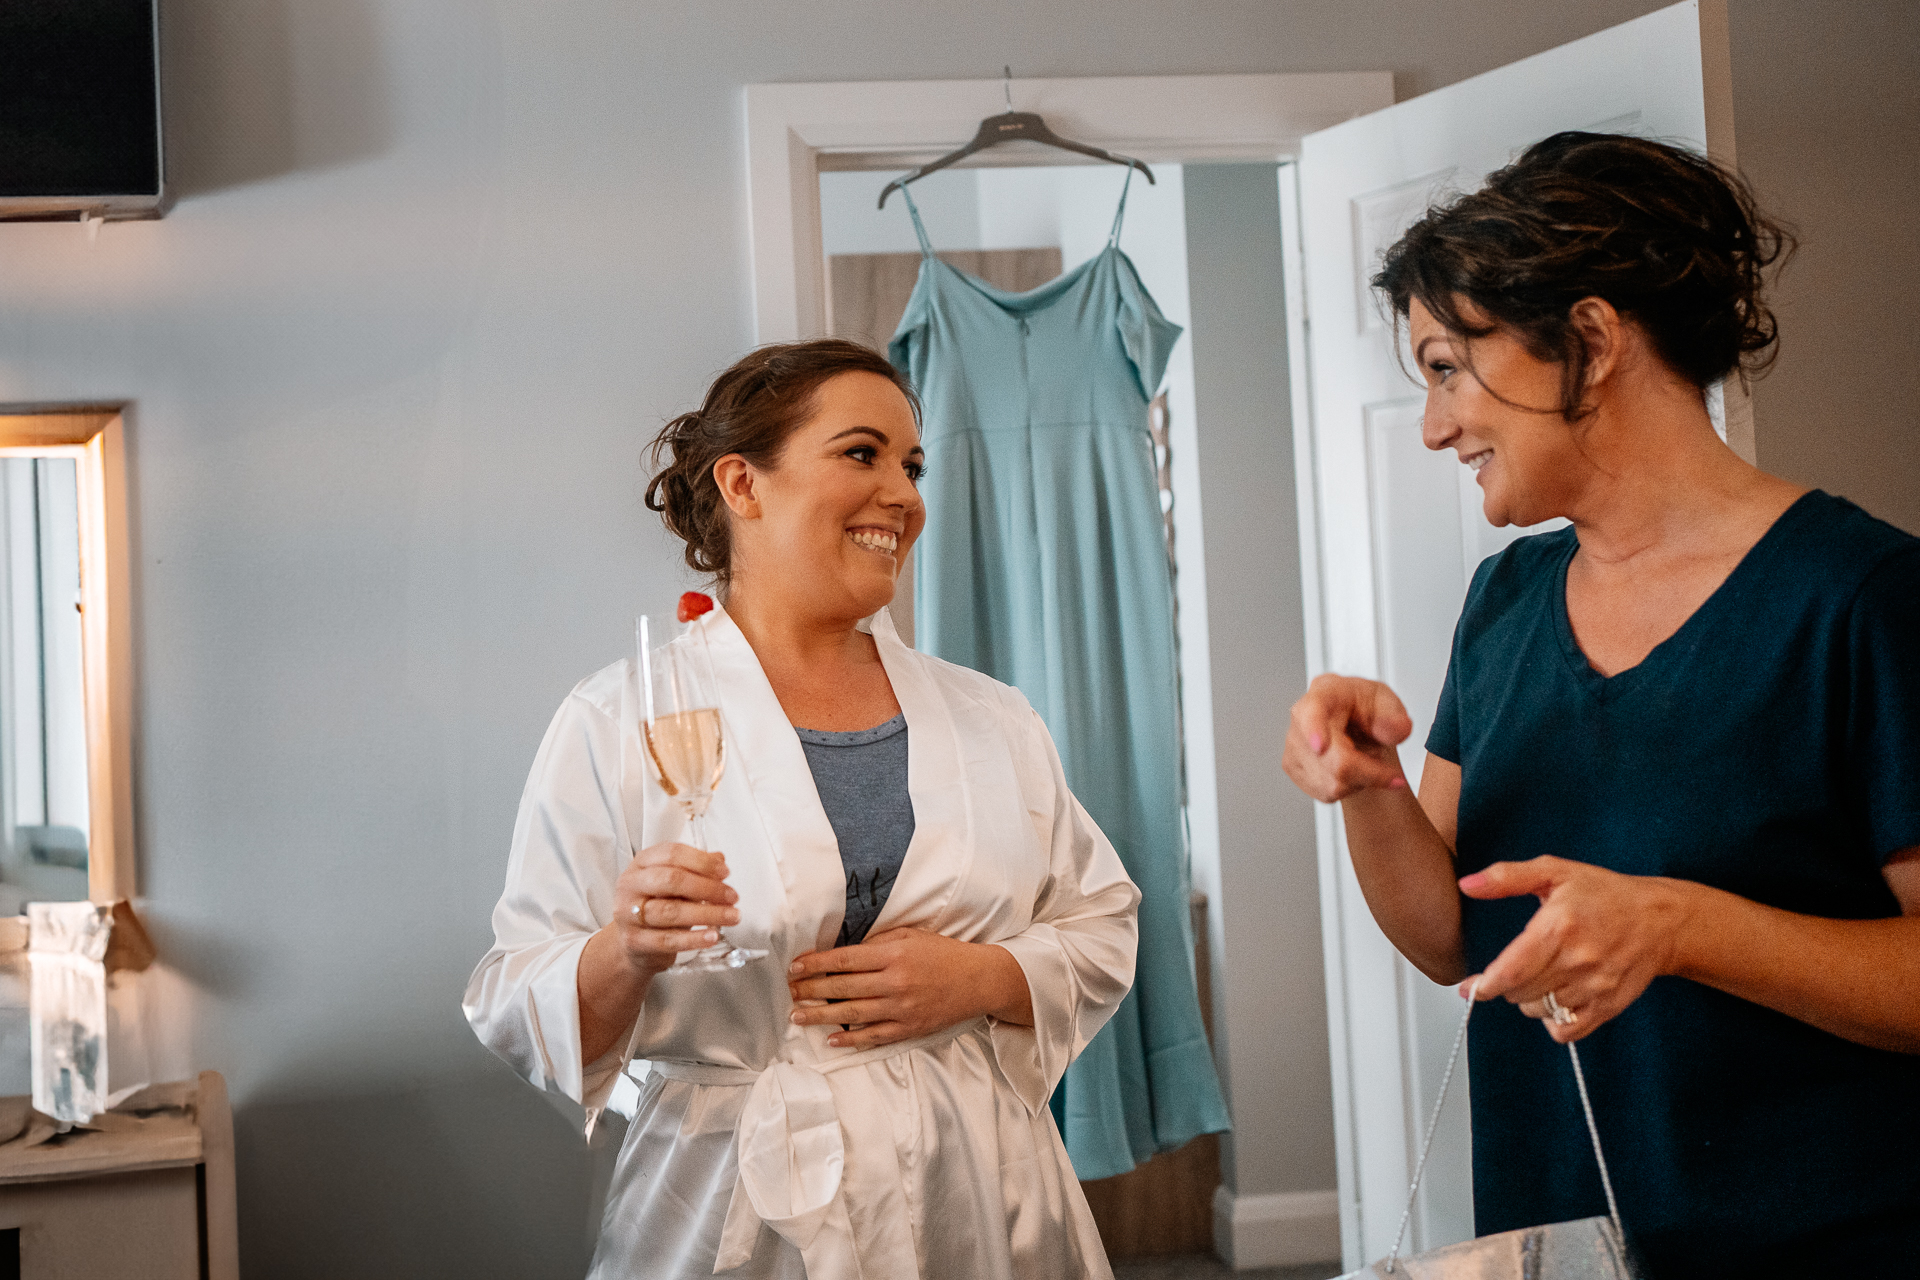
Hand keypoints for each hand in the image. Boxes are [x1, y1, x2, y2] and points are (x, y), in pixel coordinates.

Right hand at [612, 842, 741, 975]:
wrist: (632, 941)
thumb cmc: (655, 905)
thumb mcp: (673, 883)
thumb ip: (695, 870)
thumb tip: (719, 859)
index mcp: (642, 863)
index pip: (672, 854)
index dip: (702, 861)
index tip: (725, 872)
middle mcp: (632, 885)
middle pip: (671, 880)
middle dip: (708, 888)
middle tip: (731, 896)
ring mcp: (628, 913)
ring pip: (671, 911)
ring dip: (707, 914)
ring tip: (731, 916)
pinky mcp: (634, 940)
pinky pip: (667, 940)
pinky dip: (693, 939)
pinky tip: (712, 936)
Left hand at [787, 927, 1026, 1049]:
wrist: (979, 980)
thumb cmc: (943, 953)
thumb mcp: (911, 935)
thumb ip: (878, 942)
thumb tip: (844, 952)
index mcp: (894, 954)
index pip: (845, 959)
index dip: (816, 964)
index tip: (795, 967)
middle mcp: (895, 982)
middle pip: (843, 987)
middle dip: (811, 989)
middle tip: (790, 992)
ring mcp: (902, 1008)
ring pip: (852, 1014)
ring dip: (821, 1016)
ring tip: (798, 1016)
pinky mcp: (909, 1027)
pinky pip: (874, 1036)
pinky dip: (851, 1039)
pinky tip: (832, 1039)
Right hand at [1283, 674, 1412, 801]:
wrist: (1355, 728)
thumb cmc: (1366, 710)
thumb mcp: (1390, 704)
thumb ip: (1396, 718)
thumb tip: (1396, 729)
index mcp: (1326, 692)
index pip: (1314, 711)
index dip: (1315, 729)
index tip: (1320, 745)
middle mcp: (1302, 717)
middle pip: (1335, 761)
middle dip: (1370, 773)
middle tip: (1392, 774)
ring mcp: (1293, 744)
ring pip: (1332, 783)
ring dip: (1359, 781)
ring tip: (1363, 758)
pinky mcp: (1291, 767)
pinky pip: (1326, 793)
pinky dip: (1347, 788)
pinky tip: (1349, 768)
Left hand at [1459, 856, 1693, 1041]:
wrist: (1661, 920)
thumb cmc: (1605, 894)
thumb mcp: (1554, 872)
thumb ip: (1506, 877)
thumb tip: (1467, 884)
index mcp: (1558, 927)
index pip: (1511, 972)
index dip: (1484, 985)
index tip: (1470, 987)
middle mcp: (1577, 960)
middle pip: (1519, 994)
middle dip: (1506, 985)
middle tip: (1517, 966)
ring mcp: (1595, 987)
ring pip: (1539, 1011)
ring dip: (1529, 999)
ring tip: (1541, 976)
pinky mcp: (1609, 1006)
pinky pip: (1567, 1031)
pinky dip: (1553, 1021)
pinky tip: (1556, 998)